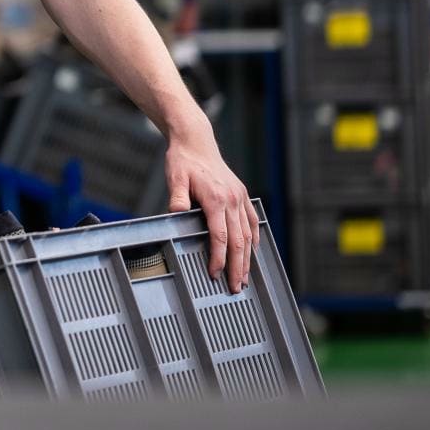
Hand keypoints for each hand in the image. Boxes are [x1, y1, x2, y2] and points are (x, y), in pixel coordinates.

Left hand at [165, 131, 259, 292]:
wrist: (196, 141)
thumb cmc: (183, 160)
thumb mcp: (175, 178)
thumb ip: (177, 198)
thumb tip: (176, 214)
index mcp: (217, 199)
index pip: (220, 237)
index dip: (219, 258)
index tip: (215, 274)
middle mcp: (232, 200)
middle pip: (239, 242)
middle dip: (238, 267)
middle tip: (235, 288)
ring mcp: (240, 198)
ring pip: (248, 235)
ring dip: (248, 258)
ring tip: (245, 278)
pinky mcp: (241, 195)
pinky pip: (252, 221)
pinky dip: (254, 238)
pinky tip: (253, 251)